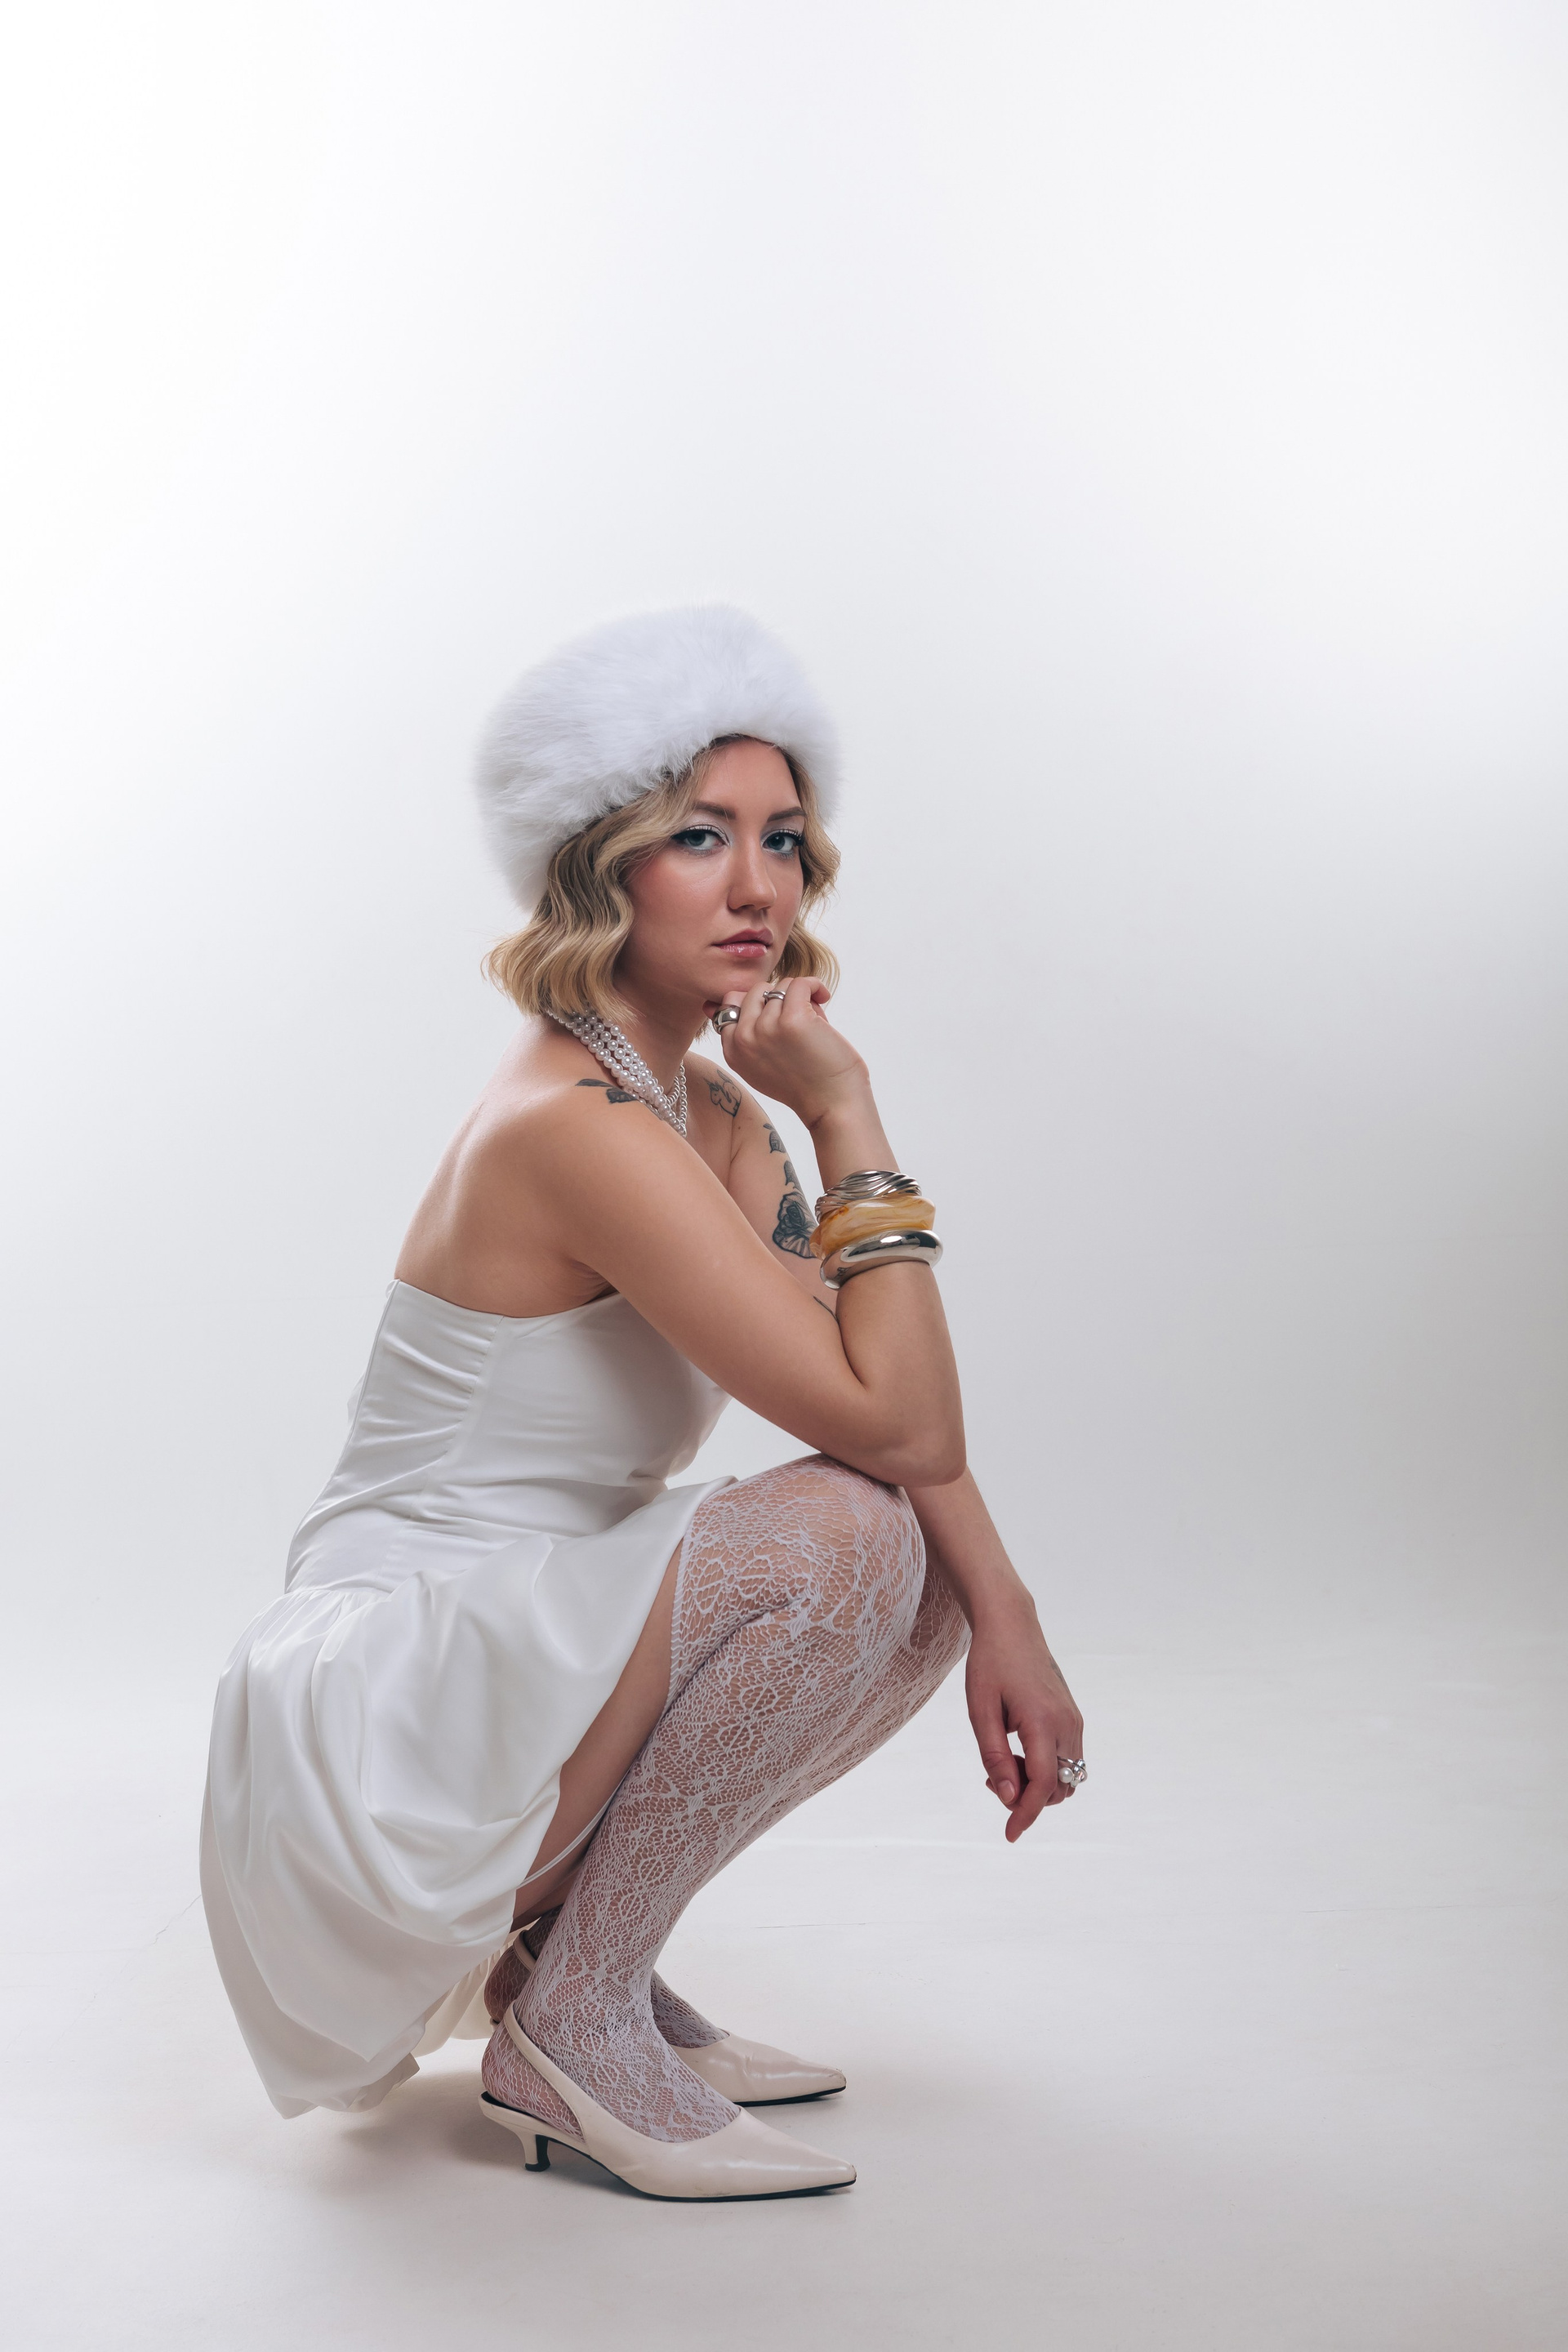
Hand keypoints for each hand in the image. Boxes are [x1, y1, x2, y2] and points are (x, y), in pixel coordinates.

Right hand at [715, 974, 871, 1131]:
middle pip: (755, 991)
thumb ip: (739, 1036)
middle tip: (798, 1021)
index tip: (778, 1019)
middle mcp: (744, 1039)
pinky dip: (814, 985)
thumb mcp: (758, 1065)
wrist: (833, 1106)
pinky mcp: (793, 1019)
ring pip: (780, 987)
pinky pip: (800, 983)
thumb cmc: (803, 1084)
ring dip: (801, 997)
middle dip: (779, 1000)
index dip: (758, 1006)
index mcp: (732, 1051)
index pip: (729, 1004)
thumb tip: (710, 1003)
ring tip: (814, 1021)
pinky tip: (823, 997)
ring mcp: (766, 1028)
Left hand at [965, 1599, 1084, 1841]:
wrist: (1012, 1627)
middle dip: (1028, 1797)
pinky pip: (1067, 1760)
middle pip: (1058, 1788)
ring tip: (1004, 1762)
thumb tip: (1007, 1798)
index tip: (1009, 1835)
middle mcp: (1066, 1725)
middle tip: (992, 1777)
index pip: (1041, 1786)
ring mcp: (1074, 1721)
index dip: (1026, 1815)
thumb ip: (994, 1757)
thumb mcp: (981, 1711)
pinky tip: (1018, 1752)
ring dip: (1038, 1785)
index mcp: (1042, 1722)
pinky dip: (1045, 1769)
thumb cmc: (989, 1665)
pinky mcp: (1073, 1718)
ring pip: (1066, 1777)